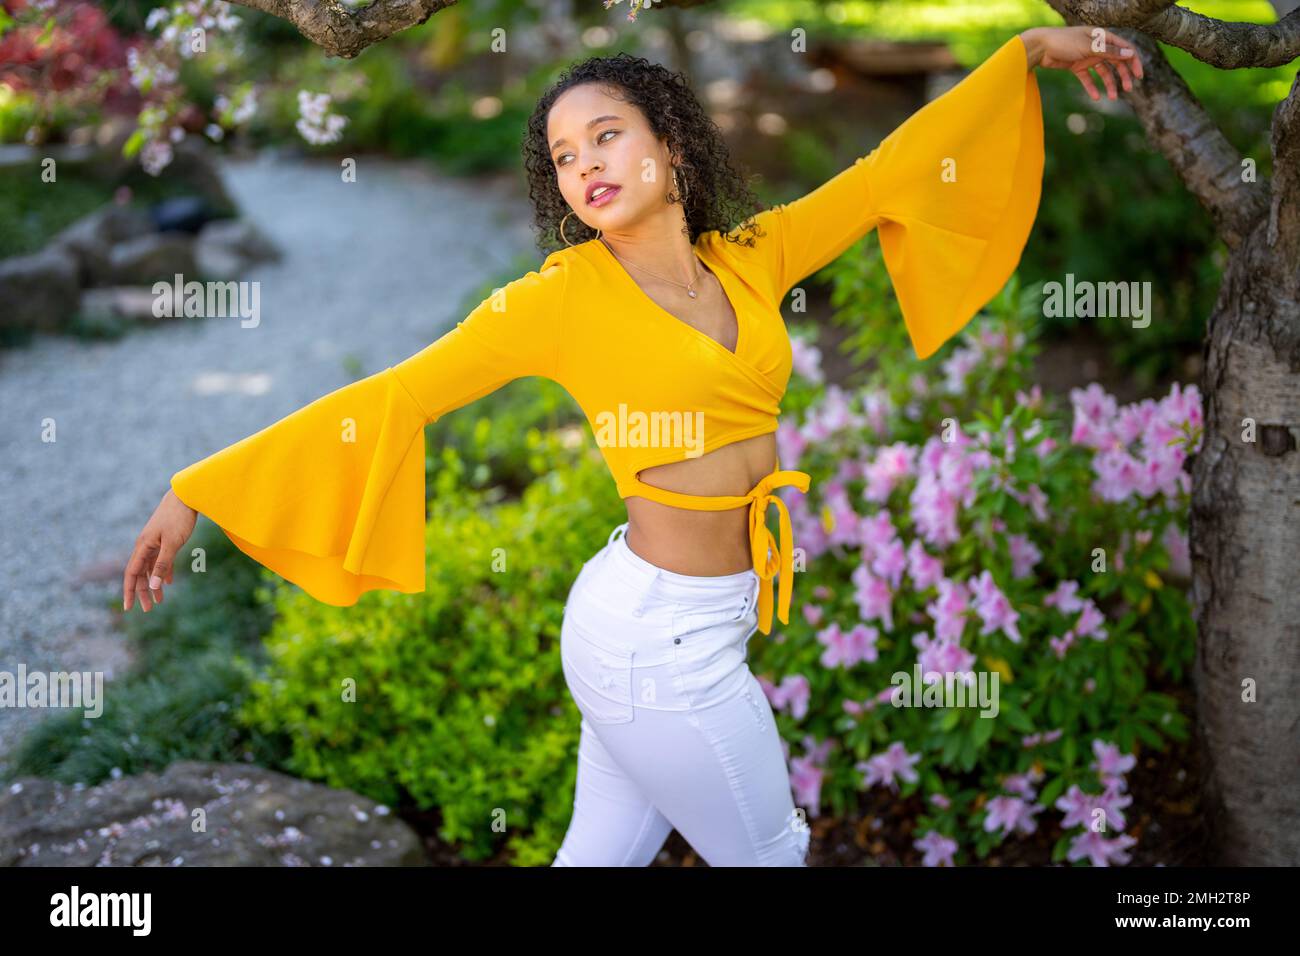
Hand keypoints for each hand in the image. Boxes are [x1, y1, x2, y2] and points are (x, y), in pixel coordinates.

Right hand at [123, 488, 196, 611]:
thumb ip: (163, 564)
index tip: (129, 608)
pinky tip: (169, 582)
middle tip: (149, 609)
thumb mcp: (173, 543)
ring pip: (150, 568)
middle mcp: (145, 546)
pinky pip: (161, 560)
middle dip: (143, 592)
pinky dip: (164, 572)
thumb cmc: (178, 518)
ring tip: (159, 601)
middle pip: (140, 574)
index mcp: (143, 546)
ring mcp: (155, 543)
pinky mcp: (165, 540)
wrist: (186, 496)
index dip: (129, 591)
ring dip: (154, 584)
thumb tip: (152, 585)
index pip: (131, 574)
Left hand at [1020, 25, 1143, 100]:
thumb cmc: (1064, 42)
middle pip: (1116, 62)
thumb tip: (1130, 54)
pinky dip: (1092, 87)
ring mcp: (1087, 57)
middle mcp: (1097, 46)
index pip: (1124, 48)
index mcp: (1103, 37)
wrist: (1040, 47)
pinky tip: (1096, 97)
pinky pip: (1087, 78)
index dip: (1133, 61)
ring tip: (1114, 97)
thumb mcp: (1089, 47)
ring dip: (1110, 84)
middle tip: (1129, 89)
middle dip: (1123, 75)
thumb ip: (1109, 52)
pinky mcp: (1076, 66)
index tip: (1139, 75)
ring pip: (1103, 72)